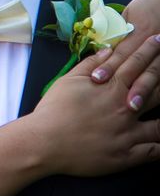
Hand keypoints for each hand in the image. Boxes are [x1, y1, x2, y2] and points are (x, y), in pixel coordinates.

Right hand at [33, 50, 159, 176]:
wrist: (46, 142)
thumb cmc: (54, 110)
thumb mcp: (68, 81)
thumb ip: (89, 65)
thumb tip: (107, 50)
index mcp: (111, 87)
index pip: (135, 63)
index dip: (149, 50)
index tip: (158, 39)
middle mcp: (125, 107)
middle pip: (154, 86)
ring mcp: (129, 132)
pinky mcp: (127, 155)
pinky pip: (154, 151)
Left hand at [90, 0, 159, 109]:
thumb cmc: (145, 7)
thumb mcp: (127, 15)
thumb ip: (113, 31)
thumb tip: (98, 49)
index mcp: (136, 32)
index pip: (119, 52)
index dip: (108, 66)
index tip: (96, 78)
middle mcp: (149, 43)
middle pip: (135, 66)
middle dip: (124, 84)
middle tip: (111, 99)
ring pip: (153, 74)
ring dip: (143, 90)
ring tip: (133, 105)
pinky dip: (158, 88)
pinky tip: (151, 101)